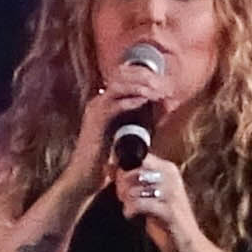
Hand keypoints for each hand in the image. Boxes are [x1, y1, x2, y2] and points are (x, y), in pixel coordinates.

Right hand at [63, 58, 169, 201]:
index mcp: (105, 101)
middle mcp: (98, 101)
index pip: (124, 76)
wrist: (86, 176)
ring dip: (140, 87)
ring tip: (158, 91)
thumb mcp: (128, 132)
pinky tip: (143, 100)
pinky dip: (129, 101)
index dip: (146, 75)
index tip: (166, 82)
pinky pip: (112, 106)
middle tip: (165, 86)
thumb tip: (164, 105)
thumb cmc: (108, 157)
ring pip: (117, 87)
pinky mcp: (95, 123)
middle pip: (121, 76)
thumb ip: (142, 117)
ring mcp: (95, 111)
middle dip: (146, 78)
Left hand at [117, 154, 229, 251]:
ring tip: (129, 207)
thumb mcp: (148, 194)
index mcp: (168, 169)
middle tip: (124, 198)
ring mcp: (171, 193)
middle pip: (133, 171)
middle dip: (122, 185)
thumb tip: (107, 165)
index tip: (121, 182)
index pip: (139, 157)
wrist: (186, 243)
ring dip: (126, 199)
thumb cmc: (165, 217)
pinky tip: (131, 215)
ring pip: (133, 188)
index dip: (124, 169)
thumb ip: (129, 178)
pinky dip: (130, 210)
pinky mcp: (168, 210)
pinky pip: (138, 203)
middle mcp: (171, 177)